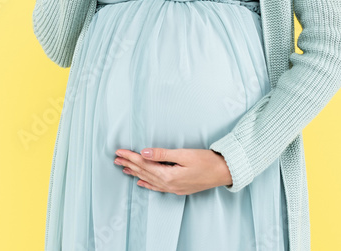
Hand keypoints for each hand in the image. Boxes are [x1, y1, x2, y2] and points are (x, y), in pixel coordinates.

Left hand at [113, 147, 232, 194]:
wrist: (224, 172)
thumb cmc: (207, 161)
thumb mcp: (184, 154)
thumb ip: (162, 154)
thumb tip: (144, 152)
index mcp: (169, 175)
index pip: (144, 164)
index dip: (130, 157)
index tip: (119, 151)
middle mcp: (169, 184)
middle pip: (144, 172)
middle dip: (129, 164)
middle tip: (116, 158)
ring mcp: (174, 188)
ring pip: (149, 180)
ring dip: (135, 173)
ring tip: (123, 168)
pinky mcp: (178, 188)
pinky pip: (158, 187)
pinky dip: (147, 184)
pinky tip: (140, 182)